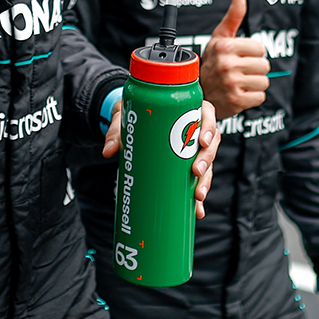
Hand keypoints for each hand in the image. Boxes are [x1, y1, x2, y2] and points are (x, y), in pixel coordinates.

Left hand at [102, 100, 219, 219]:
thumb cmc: (132, 113)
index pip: (207, 114)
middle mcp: (194, 129)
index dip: (209, 127)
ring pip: (207, 163)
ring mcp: (192, 149)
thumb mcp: (123, 115)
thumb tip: (108, 151)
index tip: (202, 141)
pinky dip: (197, 196)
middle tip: (196, 171)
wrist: (129, 124)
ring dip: (205, 180)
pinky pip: (197, 179)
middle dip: (206, 159)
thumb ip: (116, 130)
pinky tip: (197, 210)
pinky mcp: (187, 165)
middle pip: (210, 143)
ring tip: (197, 195)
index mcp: (185, 109)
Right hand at [200, 0, 269, 118]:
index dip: (252, 52)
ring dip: (254, 83)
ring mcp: (232, 84)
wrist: (199, 91)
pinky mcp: (236, 101)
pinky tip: (240, 93)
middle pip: (264, 65)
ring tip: (240, 81)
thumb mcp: (219, 37)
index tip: (240, 56)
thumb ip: (233, 16)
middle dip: (255, 68)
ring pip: (264, 81)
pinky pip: (260, 97)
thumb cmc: (212, 62)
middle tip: (240, 70)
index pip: (260, 48)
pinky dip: (252, 97)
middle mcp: (227, 64)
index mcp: (225, 46)